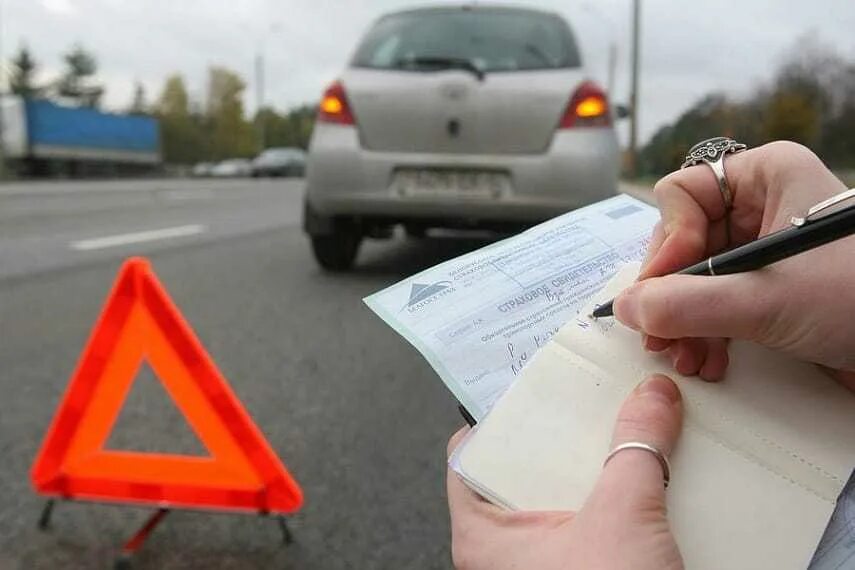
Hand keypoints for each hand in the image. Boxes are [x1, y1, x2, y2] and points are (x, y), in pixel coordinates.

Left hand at [447, 375, 683, 569]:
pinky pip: (581, 529)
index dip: (497, 418)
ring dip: (585, 474)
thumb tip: (651, 398)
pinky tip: (634, 488)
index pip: (469, 456)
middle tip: (582, 409)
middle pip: (518, 473)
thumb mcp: (624, 518)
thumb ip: (636, 449)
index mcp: (483, 535)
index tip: (528, 389)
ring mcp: (537, 568)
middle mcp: (501, 554)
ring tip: (612, 441)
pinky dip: (605, 505)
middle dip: (554, 442)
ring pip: (553, 502)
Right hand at [613, 141, 854, 385]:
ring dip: (681, 321)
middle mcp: (760, 205)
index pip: (681, 196)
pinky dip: (703, 331)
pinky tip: (706, 360)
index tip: (664, 290)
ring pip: (693, 275)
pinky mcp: (770, 288)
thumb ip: (687, 304)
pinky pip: (715, 300)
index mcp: (766, 176)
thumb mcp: (768, 299)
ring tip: (686, 358)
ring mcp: (764, 248)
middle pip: (681, 240)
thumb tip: (626, 309)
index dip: (667, 244)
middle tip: (661, 336)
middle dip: (670, 294)